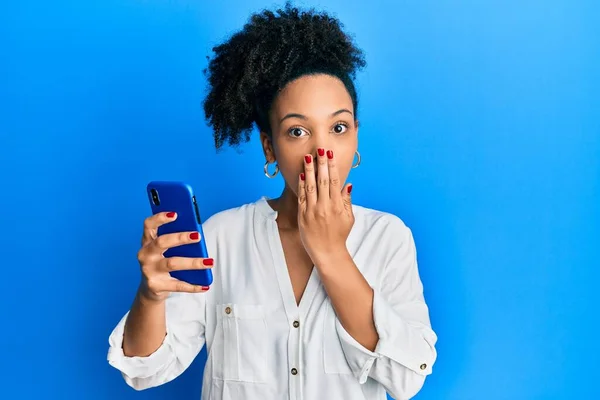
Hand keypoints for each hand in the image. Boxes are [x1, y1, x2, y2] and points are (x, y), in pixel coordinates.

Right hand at [136, 212, 213, 302]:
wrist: (152, 288)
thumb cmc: (163, 261)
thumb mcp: (167, 249)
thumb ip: (176, 240)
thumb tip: (196, 234)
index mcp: (147, 240)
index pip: (149, 225)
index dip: (160, 218)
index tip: (175, 214)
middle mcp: (145, 254)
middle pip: (162, 242)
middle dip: (180, 238)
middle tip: (198, 236)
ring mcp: (149, 270)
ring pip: (172, 263)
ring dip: (193, 262)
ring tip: (209, 262)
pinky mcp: (155, 285)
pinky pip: (178, 285)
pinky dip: (193, 285)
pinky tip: (205, 285)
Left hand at [297, 148, 353, 265]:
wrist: (327, 253)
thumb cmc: (339, 235)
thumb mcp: (349, 218)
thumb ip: (347, 200)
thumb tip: (348, 184)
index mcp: (338, 206)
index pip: (335, 181)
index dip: (332, 167)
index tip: (330, 155)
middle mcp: (325, 207)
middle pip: (322, 180)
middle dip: (321, 164)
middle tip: (320, 150)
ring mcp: (313, 211)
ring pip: (310, 186)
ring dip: (309, 170)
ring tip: (308, 157)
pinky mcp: (303, 216)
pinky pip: (302, 197)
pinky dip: (301, 185)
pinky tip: (301, 174)